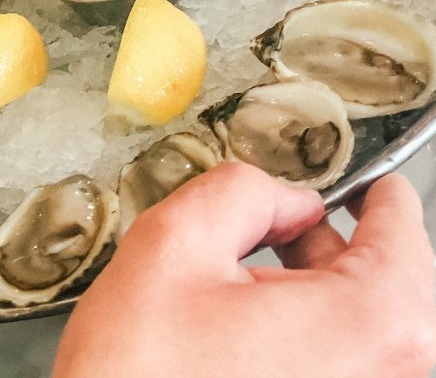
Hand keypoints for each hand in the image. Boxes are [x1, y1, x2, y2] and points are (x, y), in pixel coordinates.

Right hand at [53, 163, 435, 377]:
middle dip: (335, 244)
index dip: (379, 198)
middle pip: (388, 287)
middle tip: (286, 220)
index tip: (366, 183)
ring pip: (363, 331)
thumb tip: (285, 199)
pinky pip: (340, 365)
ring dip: (319, 290)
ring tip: (254, 272)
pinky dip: (309, 333)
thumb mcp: (177, 241)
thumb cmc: (139, 370)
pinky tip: (249, 324)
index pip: (404, 237)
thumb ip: (242, 191)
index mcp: (363, 325)